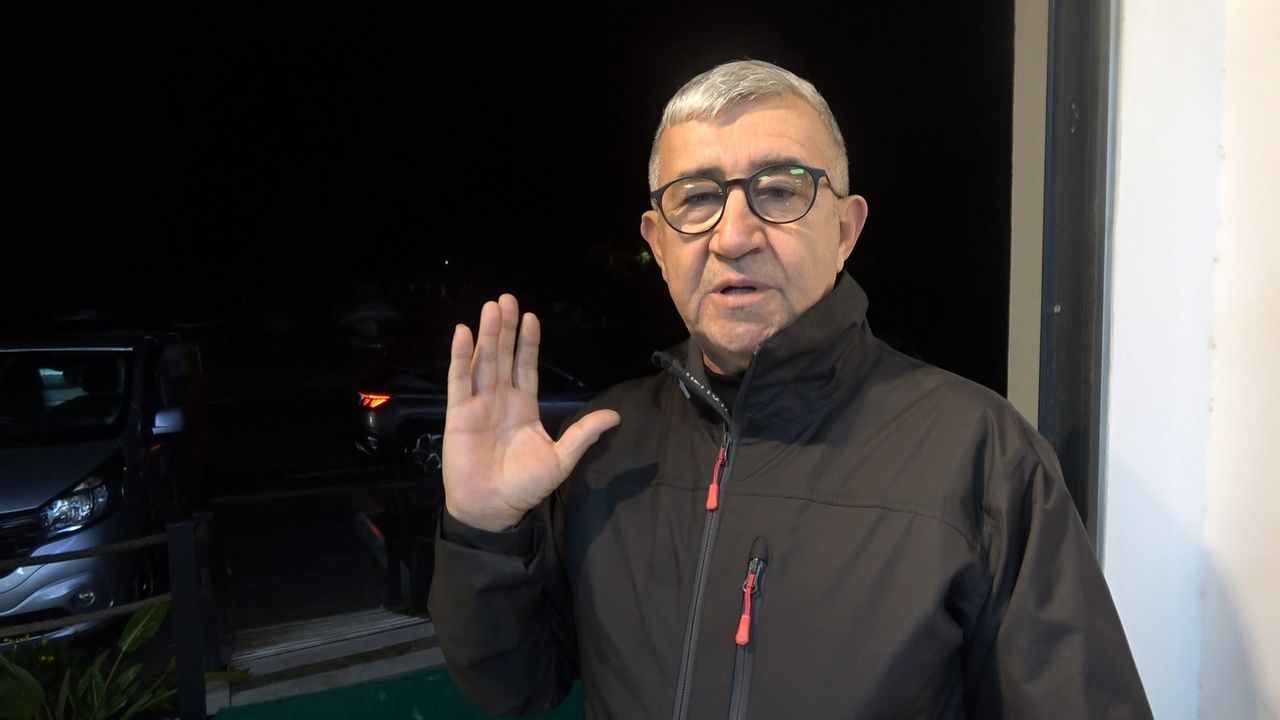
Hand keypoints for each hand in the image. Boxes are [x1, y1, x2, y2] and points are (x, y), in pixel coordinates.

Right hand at [442, 294, 620, 531]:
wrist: (493, 508)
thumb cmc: (525, 486)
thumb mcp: (561, 459)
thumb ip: (584, 435)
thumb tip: (615, 417)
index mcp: (524, 407)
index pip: (526, 366)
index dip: (528, 342)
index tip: (531, 317)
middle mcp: (500, 399)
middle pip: (503, 356)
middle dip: (506, 328)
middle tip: (507, 299)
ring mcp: (478, 404)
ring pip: (483, 361)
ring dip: (487, 335)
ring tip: (490, 308)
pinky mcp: (458, 413)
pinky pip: (459, 380)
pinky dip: (461, 356)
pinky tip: (464, 334)